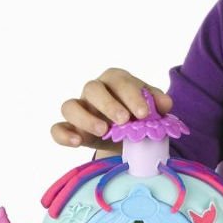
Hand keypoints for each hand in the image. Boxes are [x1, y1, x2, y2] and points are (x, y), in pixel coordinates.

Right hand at [51, 68, 171, 151]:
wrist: (130, 136)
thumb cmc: (140, 116)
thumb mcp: (152, 108)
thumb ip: (158, 103)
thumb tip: (165, 104)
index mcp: (115, 80)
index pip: (119, 80)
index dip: (131, 95)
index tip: (144, 113)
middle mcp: (94, 91)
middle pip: (92, 88)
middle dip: (108, 104)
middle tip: (124, 121)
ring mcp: (79, 109)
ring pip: (70, 106)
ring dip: (85, 118)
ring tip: (103, 131)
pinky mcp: (70, 128)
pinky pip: (57, 128)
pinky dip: (63, 134)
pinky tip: (78, 142)